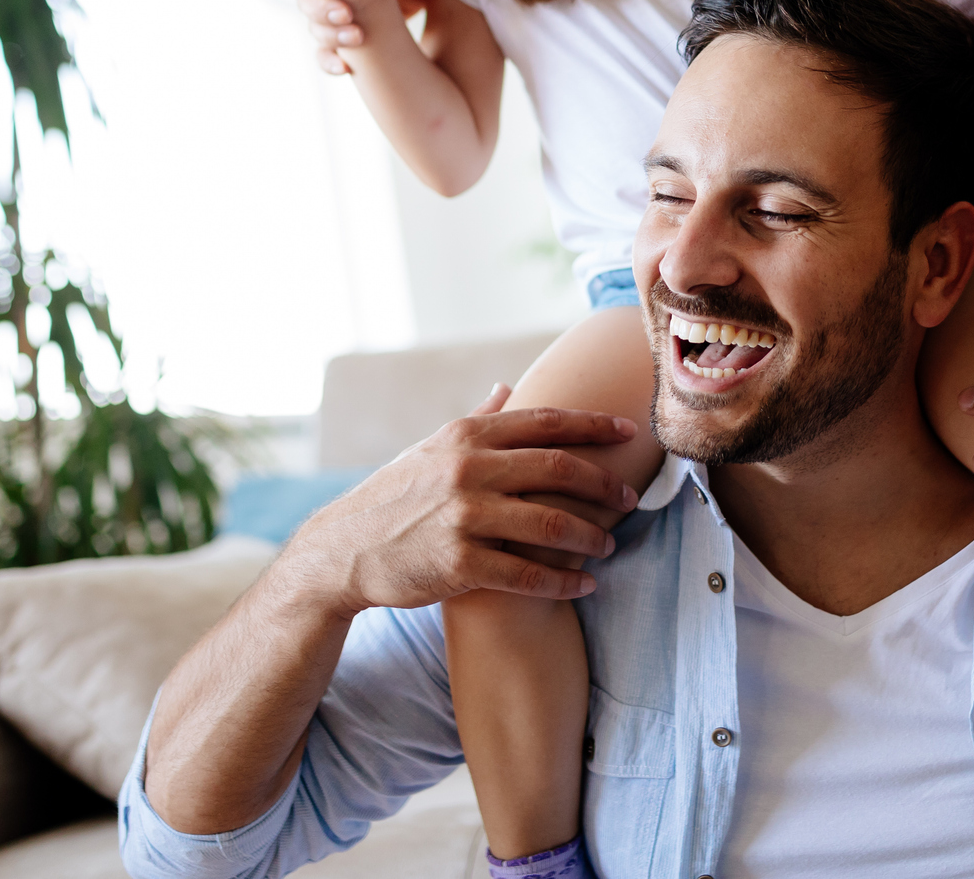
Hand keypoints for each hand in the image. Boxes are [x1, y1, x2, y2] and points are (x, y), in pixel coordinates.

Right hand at [273, 386, 641, 617]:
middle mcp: (468, 469)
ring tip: (608, 546)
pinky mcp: (459, 563)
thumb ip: (478, 419)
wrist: (344, 551)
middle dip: (603, 483)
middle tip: (629, 497)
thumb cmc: (396, 495)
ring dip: (590, 537)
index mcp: (467, 436)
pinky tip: (583, 586)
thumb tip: (508, 388)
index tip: (629, 431)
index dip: (594, 425)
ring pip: (550, 524)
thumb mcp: (432, 447)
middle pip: (559, 469)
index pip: (546, 422)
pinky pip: (527, 575)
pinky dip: (562, 582)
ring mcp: (463, 516)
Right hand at [296, 0, 426, 75]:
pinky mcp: (344, 41)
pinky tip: (346, 68)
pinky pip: (326, 56)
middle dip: (322, 10)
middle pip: (307, 4)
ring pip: (316, 31)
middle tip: (346, 13)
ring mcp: (332, 18)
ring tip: (358, 36)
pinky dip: (332, 63)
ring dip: (332, 37)